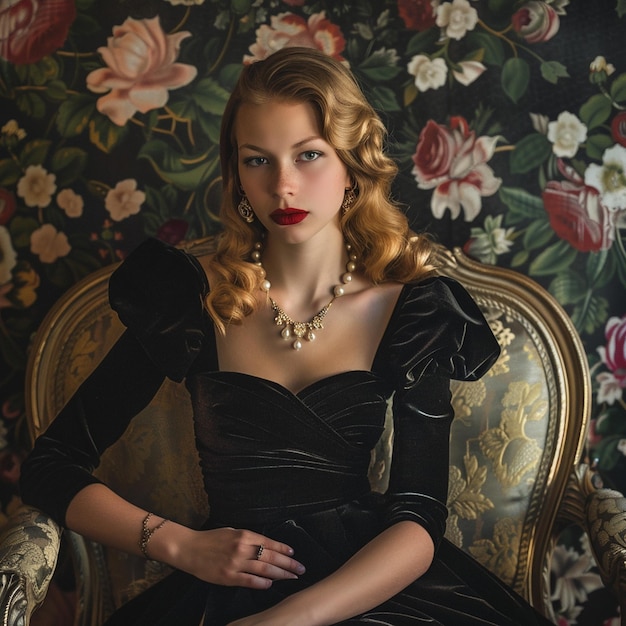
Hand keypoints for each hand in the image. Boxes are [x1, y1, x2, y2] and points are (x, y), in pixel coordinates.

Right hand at [157, 525, 305, 589]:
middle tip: (300, 569)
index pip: (269, 542)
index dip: (283, 549)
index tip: (294, 554)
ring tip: (291, 577)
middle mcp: (242, 548)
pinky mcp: (228, 577)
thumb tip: (266, 545)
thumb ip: (248, 538)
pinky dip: (262, 582)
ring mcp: (235, 563)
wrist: (190, 549)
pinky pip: (249, 581)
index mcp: (243, 535)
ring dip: (280, 574)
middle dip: (288, 563)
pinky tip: (271, 583)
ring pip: (264, 569)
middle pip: (270, 556)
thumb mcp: (232, 531)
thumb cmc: (211, 539)